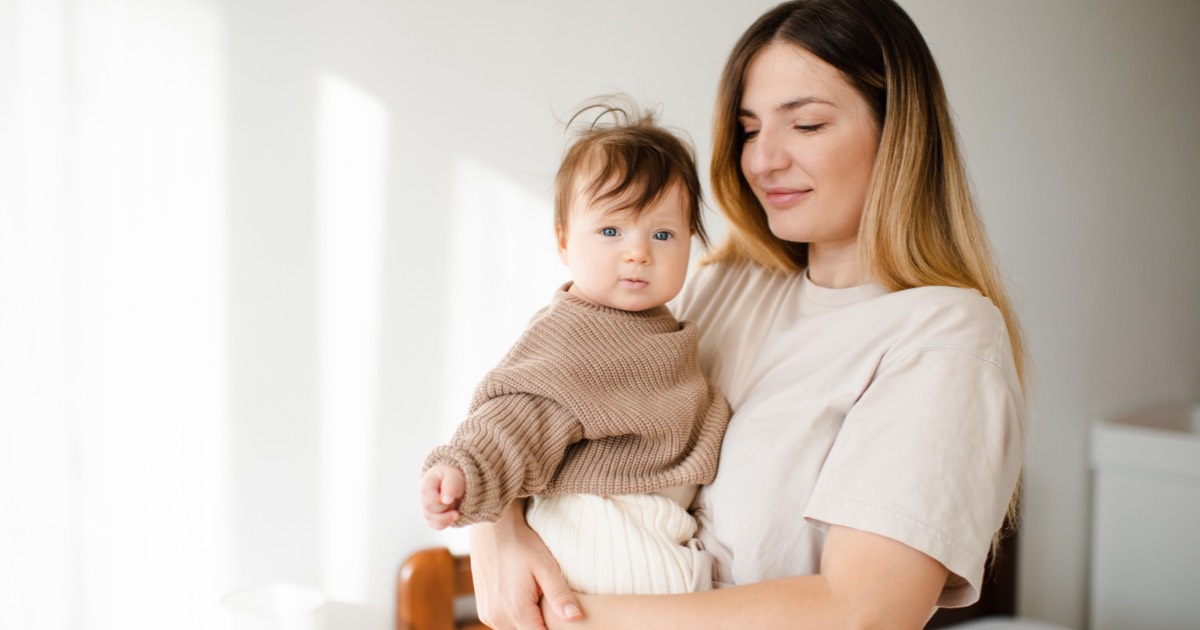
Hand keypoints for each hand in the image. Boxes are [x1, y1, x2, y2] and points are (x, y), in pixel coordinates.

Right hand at [418, 464, 465, 528]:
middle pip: (429, 513)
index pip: (428, 501)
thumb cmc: (451, 477)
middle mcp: (422, 499)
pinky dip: (447, 523)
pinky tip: (453, 515)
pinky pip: (437, 526)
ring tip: (455, 510)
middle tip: (454, 501)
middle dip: (445, 509)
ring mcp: (425, 509)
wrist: (452, 481)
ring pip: (432, 521)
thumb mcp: (453, 476)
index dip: (441, 503)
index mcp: (425, 486)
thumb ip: (450, 486)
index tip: (451, 498)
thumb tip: (445, 500)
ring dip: (447, 517)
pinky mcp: (431, 517)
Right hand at [470, 501, 583, 629]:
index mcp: (515, 610)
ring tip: (541, 602)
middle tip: (553, 607)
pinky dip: (517, 619)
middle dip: (543, 627)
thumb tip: (577, 618)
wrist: (492, 528)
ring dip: (530, 624)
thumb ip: (560, 595)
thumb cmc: (522, 544)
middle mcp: (497, 618)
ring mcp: (488, 615)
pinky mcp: (484, 611)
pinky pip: (504, 625)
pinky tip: (527, 602)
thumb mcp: (546, 567)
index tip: (565, 622)